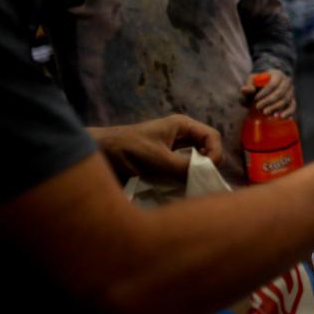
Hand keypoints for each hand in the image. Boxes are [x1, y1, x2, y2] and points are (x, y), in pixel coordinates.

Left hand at [89, 114, 224, 180]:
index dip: (215, 153)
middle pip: (208, 149)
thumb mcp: (156, 158)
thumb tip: (206, 176)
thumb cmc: (125, 149)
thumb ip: (182, 166)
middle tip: (199, 180)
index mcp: (182, 126)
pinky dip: (185, 179)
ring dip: (195, 174)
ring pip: (198, 162)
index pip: (212, 137)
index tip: (208, 171)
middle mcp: (182, 136)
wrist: (98, 153)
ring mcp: (174, 149)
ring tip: (189, 186)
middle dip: (207, 165)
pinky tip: (179, 188)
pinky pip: (184, 171)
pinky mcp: (166, 163)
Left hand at [240, 69, 295, 117]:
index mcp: (277, 74)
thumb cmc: (259, 83)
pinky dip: (288, 112)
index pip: (273, 84)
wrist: (268, 84)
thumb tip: (244, 90)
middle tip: (258, 108)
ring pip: (286, 100)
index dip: (264, 93)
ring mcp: (291, 91)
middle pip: (280, 93)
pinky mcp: (292, 100)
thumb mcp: (252, 81)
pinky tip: (282, 117)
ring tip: (267, 114)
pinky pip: (293, 106)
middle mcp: (287, 82)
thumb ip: (248, 85)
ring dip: (276, 108)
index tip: (255, 99)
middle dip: (269, 102)